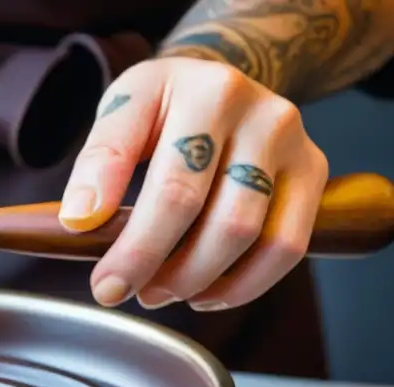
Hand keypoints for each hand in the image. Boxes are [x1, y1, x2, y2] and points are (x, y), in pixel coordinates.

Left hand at [59, 57, 328, 311]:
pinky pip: (287, 247)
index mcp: (205, 91)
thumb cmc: (163, 107)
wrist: (219, 84)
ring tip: (157, 292)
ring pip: (252, 237)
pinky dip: (242, 285)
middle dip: (163, 270)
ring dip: (198, 281)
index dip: (135, 246)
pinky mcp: (313, 172)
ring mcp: (292, 143)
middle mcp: (260, 112)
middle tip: (122, 292)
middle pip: (215, 218)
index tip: (104, 285)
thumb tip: (81, 219)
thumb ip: (99, 159)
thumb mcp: (122, 111)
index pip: (172, 185)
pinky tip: (204, 294)